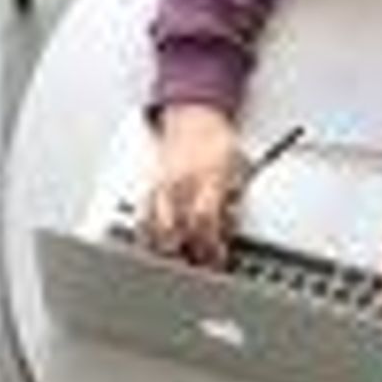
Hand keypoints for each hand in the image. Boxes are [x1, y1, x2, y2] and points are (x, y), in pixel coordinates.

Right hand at [141, 103, 243, 264]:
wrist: (196, 115)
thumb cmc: (217, 142)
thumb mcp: (239, 169)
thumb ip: (232, 201)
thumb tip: (230, 227)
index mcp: (208, 177)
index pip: (204, 219)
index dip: (209, 245)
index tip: (215, 260)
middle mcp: (183, 181)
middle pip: (177, 227)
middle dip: (187, 252)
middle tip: (196, 266)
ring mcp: (163, 184)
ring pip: (155, 224)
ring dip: (165, 246)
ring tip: (175, 258)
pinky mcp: (151, 184)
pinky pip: (143, 214)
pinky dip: (146, 232)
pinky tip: (153, 243)